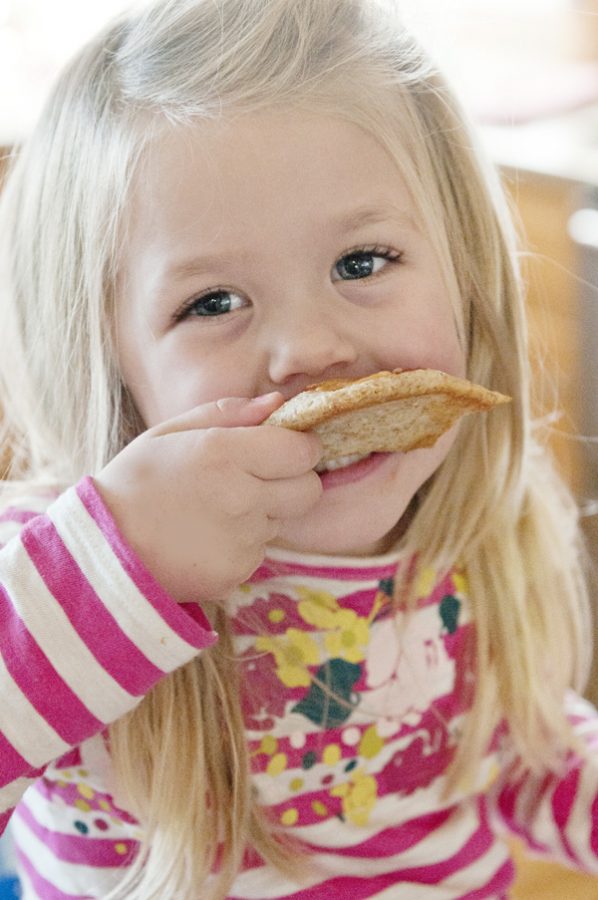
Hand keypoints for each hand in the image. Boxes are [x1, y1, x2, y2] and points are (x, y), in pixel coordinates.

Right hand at [94, 394, 321, 603]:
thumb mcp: (170, 432)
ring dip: (263, 512)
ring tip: (215, 510)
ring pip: (283, 520)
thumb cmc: (135, 481)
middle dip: (294, 480)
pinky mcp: (238, 572)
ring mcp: (242, 540)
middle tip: (258, 478)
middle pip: (309, 490)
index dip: (298, 448)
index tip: (280, 448)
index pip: (302, 451)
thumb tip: (277, 403)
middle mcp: (241, 498)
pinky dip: (243, 542)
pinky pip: (261, 550)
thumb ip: (228, 413)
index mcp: (224, 454)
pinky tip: (207, 537)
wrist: (104, 549)